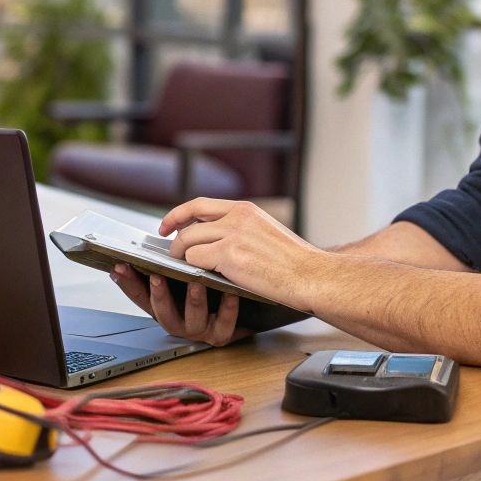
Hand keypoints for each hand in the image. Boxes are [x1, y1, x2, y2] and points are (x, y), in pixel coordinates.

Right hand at [109, 263, 250, 345]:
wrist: (241, 316)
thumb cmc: (208, 293)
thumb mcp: (181, 280)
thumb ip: (165, 268)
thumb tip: (146, 247)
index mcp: (165, 307)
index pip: (140, 297)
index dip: (128, 283)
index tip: (120, 267)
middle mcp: (179, 321)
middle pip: (162, 314)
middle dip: (158, 295)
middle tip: (156, 277)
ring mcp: (200, 330)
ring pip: (193, 320)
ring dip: (193, 301)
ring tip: (196, 283)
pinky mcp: (222, 334)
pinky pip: (224, 324)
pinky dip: (227, 308)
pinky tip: (229, 293)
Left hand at [159, 198, 321, 311]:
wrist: (312, 276)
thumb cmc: (295, 262)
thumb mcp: (266, 232)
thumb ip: (240, 230)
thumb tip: (213, 238)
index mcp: (245, 210)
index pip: (200, 205)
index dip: (178, 214)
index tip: (168, 225)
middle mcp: (237, 217)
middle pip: (189, 222)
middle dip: (174, 237)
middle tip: (170, 249)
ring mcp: (232, 235)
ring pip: (189, 242)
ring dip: (182, 256)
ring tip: (183, 267)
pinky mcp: (229, 256)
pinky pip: (196, 260)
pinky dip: (193, 268)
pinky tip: (198, 275)